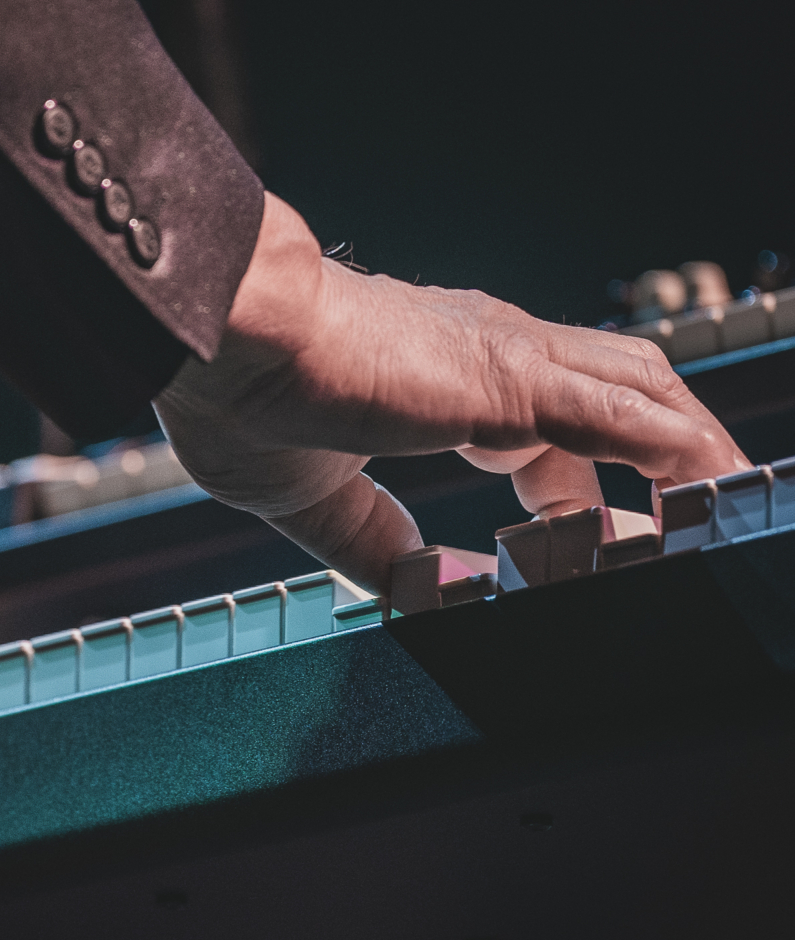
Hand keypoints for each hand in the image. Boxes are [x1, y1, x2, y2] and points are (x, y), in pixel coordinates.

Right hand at [154, 192, 747, 593]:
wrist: (229, 335)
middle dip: (649, 464)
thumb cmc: (243, 394)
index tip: (571, 541)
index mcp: (444, 378)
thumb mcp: (315, 499)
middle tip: (656, 540)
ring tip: (723, 508)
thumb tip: (419, 592)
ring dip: (689, 451)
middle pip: (615, 392)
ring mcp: (513, 361)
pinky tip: (717, 492)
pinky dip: (686, 457)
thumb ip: (376, 544)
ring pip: (646, 392)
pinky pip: (637, 421)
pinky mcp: (518, 381)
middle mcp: (492, 355)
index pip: (547, 422)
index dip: (574, 486)